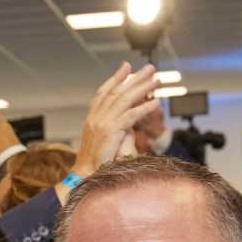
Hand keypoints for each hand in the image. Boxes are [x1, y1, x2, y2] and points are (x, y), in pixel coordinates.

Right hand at [74, 63, 161, 177]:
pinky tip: (156, 102)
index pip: (104, 92)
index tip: (126, 66)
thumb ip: (114, 129)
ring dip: (143, 88)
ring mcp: (103, 123)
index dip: (115, 78)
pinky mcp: (111, 131)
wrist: (84, 175)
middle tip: (149, 68)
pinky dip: (144, 108)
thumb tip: (130, 125)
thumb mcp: (102, 141)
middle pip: (117, 92)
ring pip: (125, 100)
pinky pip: (131, 116)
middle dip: (134, 78)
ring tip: (157, 80)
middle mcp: (96, 117)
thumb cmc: (93, 163)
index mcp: (92, 118)